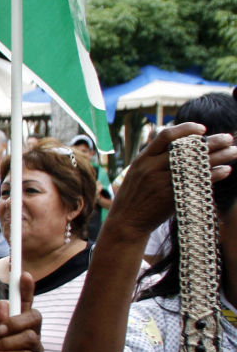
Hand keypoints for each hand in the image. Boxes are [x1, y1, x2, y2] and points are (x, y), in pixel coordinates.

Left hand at [0, 271, 42, 351]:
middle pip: (34, 317)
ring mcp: (35, 349)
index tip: (23, 274)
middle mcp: (31, 333)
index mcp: (18, 324)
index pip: (26, 303)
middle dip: (15, 321)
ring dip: (8, 342)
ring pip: (29, 337)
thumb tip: (4, 303)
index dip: (26, 288)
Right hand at [106, 124, 236, 239]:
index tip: (203, 129)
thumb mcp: (136, 171)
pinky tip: (226, 170)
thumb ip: (151, 154)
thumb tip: (164, 132)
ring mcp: (160, 182)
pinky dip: (214, 175)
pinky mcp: (170, 197)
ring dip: (219, 156)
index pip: (166, 135)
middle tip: (229, 138)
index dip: (186, 129)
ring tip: (234, 151)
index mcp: (143, 159)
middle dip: (211, 141)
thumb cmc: (134, 195)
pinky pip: (197, 182)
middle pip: (186, 149)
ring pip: (195, 164)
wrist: (126, 222)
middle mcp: (151, 168)